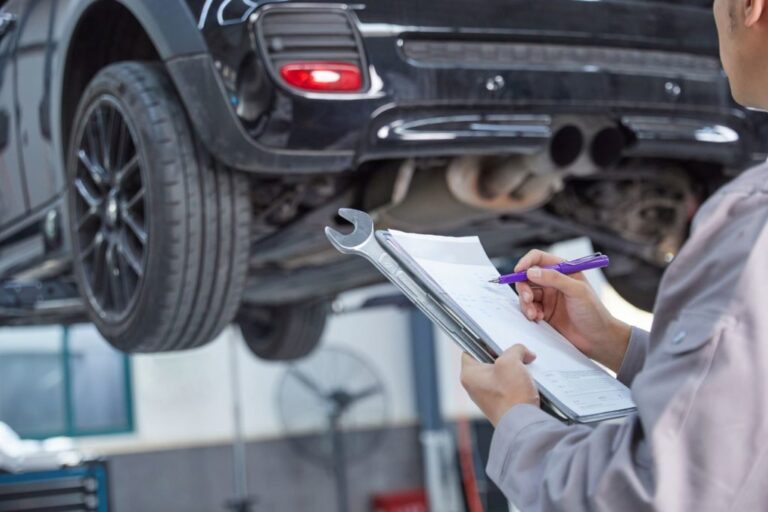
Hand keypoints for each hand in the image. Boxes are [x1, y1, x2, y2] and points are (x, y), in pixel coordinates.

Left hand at [460, 345, 539, 426]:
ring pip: (500, 374)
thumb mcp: (511, 362)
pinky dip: (517, 382)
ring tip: (524, 369)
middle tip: (516, 355)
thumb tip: (523, 352)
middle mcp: (474, 386)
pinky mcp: (500, 403)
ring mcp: (487, 396)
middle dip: (504, 357)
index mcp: (469, 374)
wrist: (523, 425)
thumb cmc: (511, 397)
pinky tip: (527, 382)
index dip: (484, 342)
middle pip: (488, 361)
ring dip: (513, 369)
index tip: (497, 340)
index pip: (470, 349)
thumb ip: (515, 349)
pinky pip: (507, 386)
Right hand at [514, 249, 630, 372]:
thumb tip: (531, 271)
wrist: (598, 339)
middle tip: (527, 299)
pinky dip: (529, 312)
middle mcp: (554, 281)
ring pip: (526, 293)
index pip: (539, 259)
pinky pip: (529, 307)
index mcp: (563, 270)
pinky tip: (538, 318)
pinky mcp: (544, 312)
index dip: (526, 262)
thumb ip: (555, 279)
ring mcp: (548, 297)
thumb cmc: (594, 312)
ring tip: (534, 314)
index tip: (518, 271)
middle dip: (523, 287)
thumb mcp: (577, 291)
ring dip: (526, 303)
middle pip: (528, 276)